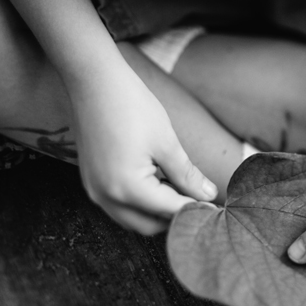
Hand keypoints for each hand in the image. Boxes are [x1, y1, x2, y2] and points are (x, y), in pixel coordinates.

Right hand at [73, 66, 216, 234]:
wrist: (93, 80)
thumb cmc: (131, 105)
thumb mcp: (167, 143)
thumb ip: (188, 176)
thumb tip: (208, 196)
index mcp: (127, 189)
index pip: (169, 211)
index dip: (195, 211)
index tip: (215, 208)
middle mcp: (106, 197)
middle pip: (148, 225)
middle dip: (173, 218)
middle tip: (197, 201)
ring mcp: (95, 191)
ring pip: (132, 219)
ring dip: (155, 213)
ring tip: (178, 191)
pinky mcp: (91, 182)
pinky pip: (118, 206)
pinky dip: (139, 203)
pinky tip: (156, 184)